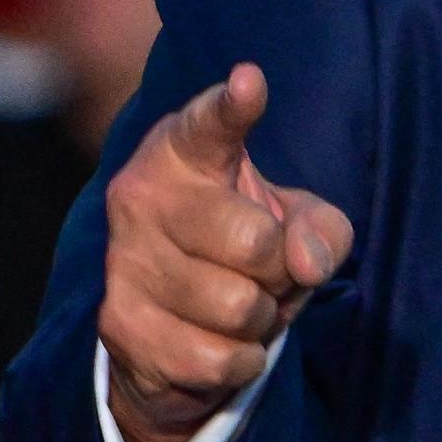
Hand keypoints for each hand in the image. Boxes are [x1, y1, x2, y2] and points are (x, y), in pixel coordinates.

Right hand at [100, 64, 354, 441]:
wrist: (174, 325)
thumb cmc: (246, 245)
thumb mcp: (300, 222)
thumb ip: (323, 229)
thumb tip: (305, 262)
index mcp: (183, 151)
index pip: (208, 125)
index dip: (231, 107)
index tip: (250, 82)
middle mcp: (140, 195)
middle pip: (256, 243)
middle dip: (281, 269)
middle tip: (264, 267)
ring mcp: (123, 261)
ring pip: (239, 306)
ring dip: (261, 318)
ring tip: (241, 302)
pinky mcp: (119, 325)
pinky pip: (217, 358)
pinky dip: (239, 359)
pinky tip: (219, 340)